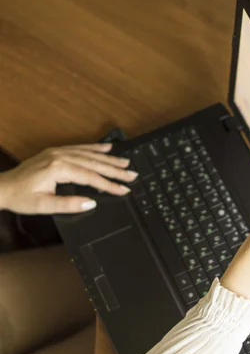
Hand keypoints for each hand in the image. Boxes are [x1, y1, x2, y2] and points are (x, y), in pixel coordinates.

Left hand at [0, 143, 137, 214]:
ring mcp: (58, 152)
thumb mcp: (44, 206)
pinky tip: (106, 147)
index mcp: (58, 169)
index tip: (124, 189)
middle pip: (93, 163)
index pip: (90, 177)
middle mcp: (60, 156)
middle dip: (115, 169)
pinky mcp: (55, 152)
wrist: (2, 187)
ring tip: (125, 162)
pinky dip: (94, 147)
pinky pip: (79, 147)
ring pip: (89, 153)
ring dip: (108, 158)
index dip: (109, 184)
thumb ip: (68, 204)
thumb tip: (91, 203)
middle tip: (132, 174)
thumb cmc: (21, 197)